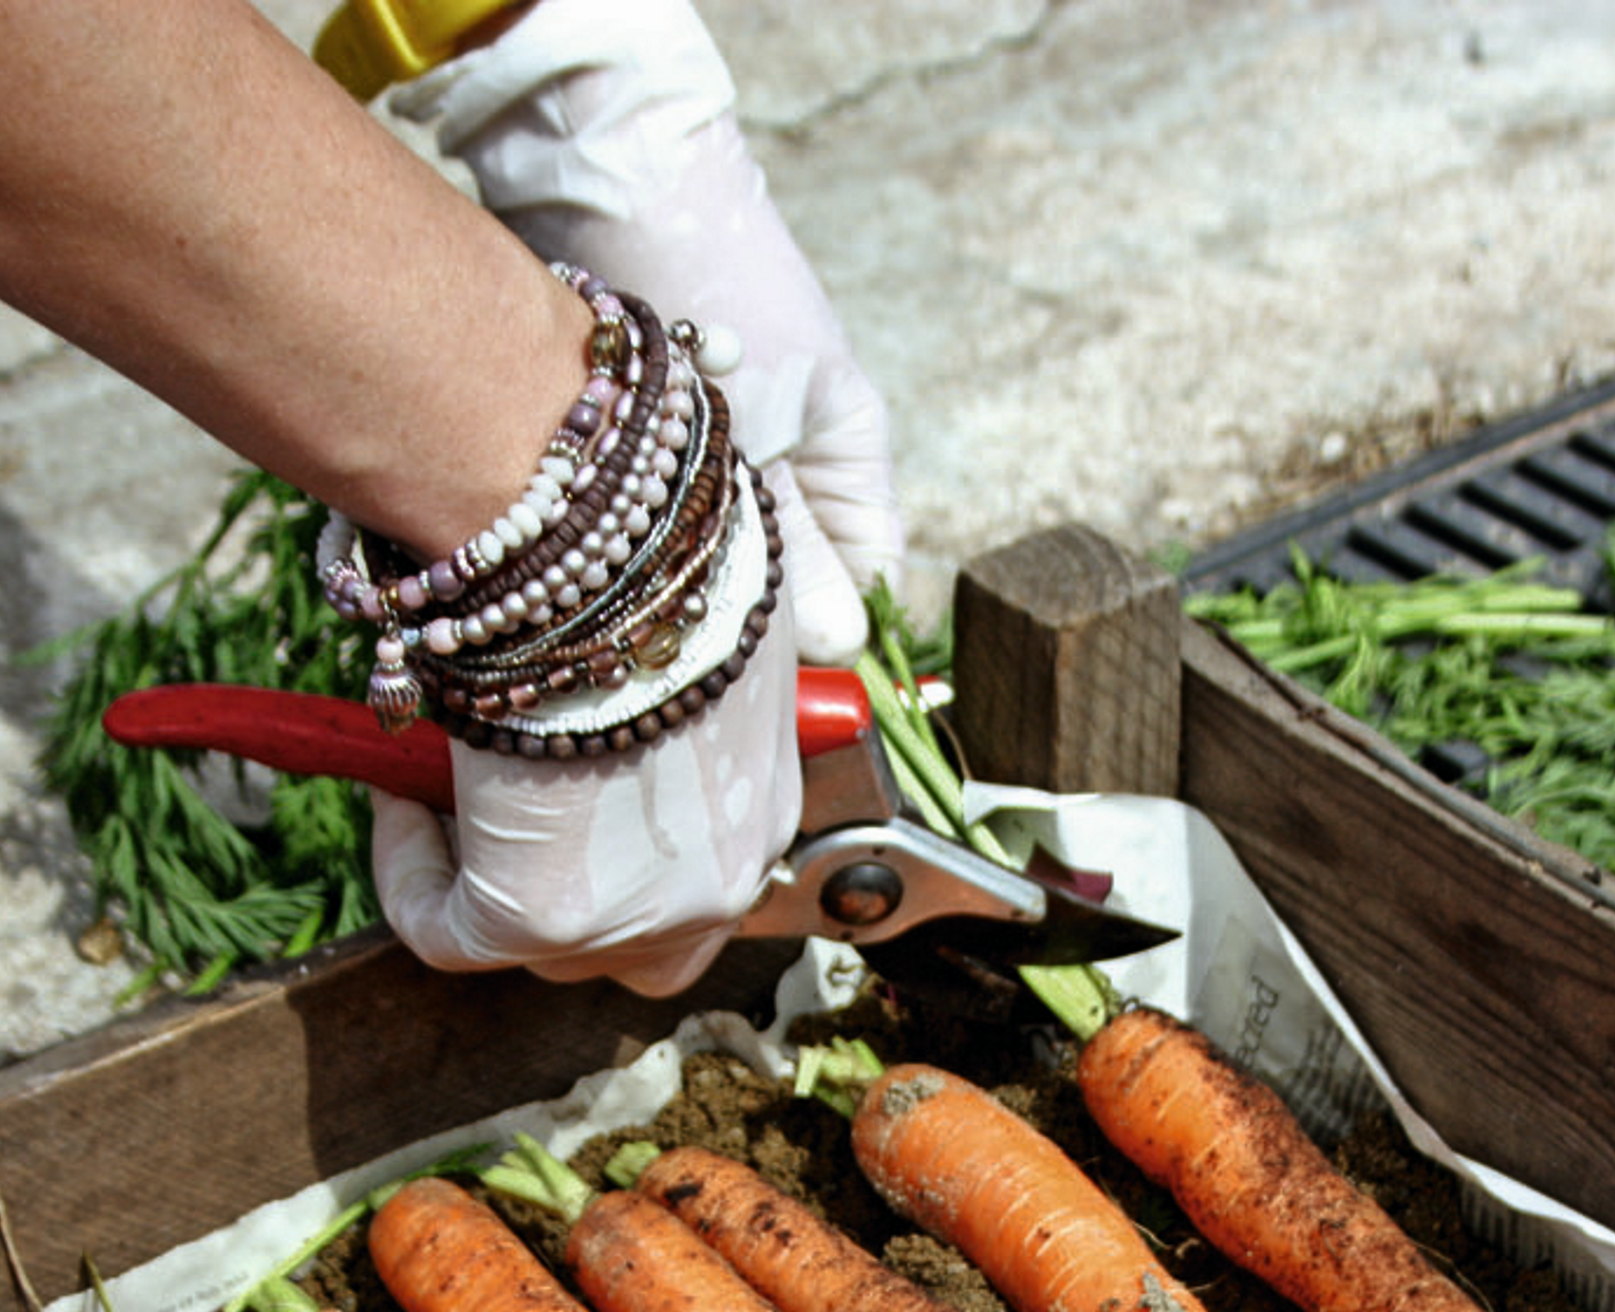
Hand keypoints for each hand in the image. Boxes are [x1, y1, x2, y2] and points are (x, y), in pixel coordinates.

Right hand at [368, 596, 801, 996]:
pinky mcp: (546, 919)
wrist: (604, 547)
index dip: (614, 846)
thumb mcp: (702, 624)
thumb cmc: (656, 553)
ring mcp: (639, 915)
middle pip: (630, 946)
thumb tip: (622, 666)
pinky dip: (410, 873)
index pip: (698, 883)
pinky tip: (397, 796)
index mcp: (766, 813)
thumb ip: (682, 676)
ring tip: (438, 786)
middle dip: (556, 886)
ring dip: (483, 876)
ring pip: (545, 950)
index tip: (548, 781)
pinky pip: (452, 936)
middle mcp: (722, 884)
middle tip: (488, 806)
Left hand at [395, 0, 902, 665]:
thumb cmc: (717, 293)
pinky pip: (673, 535)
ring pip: (728, 566)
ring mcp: (733, 454)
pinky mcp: (665, 448)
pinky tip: (617, 584)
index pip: (868, 585)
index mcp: (852, 455)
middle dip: (754, 631)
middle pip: (793, 584)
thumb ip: (797, 547)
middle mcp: (797, 461)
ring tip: (658, 638)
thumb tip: (839, 647)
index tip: (787, 696)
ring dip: (695, 599)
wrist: (617, 182)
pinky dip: (652, 563)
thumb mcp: (769, 438)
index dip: (832, 645)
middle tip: (706, 678)